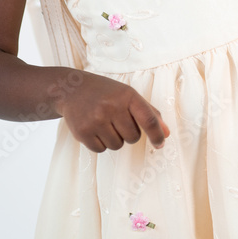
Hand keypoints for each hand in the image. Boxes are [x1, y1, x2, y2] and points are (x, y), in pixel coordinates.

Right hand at [49, 71, 170, 152]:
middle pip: (133, 137)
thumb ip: (149, 112)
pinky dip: (100, 143)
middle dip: (128, 133)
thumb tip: (165, 133)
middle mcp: (112, 107)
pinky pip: (101, 150)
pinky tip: (94, 128)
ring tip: (104, 122)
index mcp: (127, 95)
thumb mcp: (127, 94)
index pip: (148, 120)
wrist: (71, 89)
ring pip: (117, 146)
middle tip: (117, 120)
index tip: (160, 144)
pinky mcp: (82, 132)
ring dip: (114, 139)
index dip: (157, 135)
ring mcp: (96, 120)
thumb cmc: (105, 93)